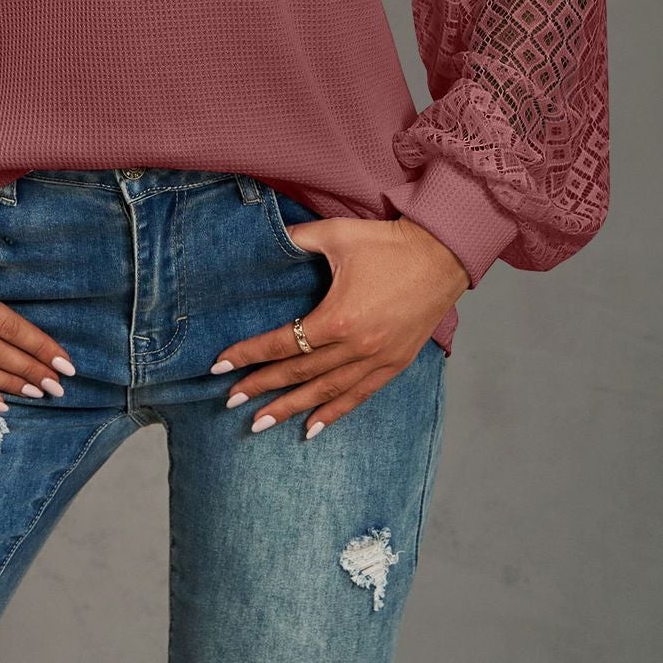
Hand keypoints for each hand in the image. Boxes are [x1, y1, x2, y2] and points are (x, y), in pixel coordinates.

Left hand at [211, 214, 468, 438]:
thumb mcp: (336, 234)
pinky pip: (359, 396)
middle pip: (299, 374)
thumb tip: (268, 237)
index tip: (219, 366)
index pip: (283, 343)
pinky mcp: (395, 363)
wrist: (443, 254)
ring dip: (291, 409)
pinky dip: (334, 413)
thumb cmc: (388, 243)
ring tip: (261, 424)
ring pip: (326, 392)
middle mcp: (356, 346)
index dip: (249, 354)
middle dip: (262, 388)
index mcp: (337, 317)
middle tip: (230, 401)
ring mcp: (378, 359)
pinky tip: (312, 428)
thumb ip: (297, 238)